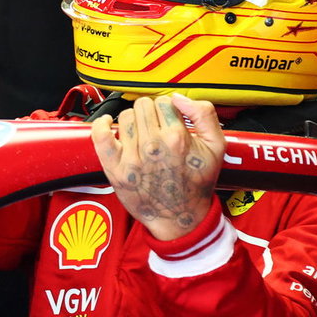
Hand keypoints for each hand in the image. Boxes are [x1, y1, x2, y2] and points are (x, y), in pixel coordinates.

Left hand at [90, 94, 224, 240]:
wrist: (181, 218)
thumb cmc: (196, 184)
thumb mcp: (216, 147)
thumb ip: (204, 114)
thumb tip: (179, 98)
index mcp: (177, 138)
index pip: (164, 102)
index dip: (168, 109)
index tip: (169, 119)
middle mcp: (153, 145)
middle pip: (143, 106)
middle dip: (151, 113)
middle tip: (156, 128)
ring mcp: (132, 157)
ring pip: (125, 116)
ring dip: (133, 121)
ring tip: (141, 134)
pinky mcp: (115, 168)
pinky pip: (100, 135)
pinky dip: (101, 125)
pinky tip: (108, 124)